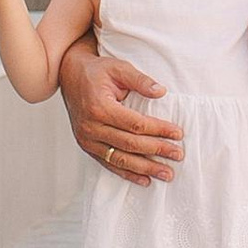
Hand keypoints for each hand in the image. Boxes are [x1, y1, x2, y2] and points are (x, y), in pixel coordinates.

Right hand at [63, 45, 184, 185]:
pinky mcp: (86, 146)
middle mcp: (91, 127)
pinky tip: (144, 179)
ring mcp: (87, 140)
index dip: (158, 130)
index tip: (177, 133)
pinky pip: (109, 164)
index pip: (135, 124)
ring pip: (120, 159)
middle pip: (130, 144)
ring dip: (145, 168)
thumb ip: (140, 80)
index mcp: (100, 107)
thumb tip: (161, 92)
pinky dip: (127, 174)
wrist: (69, 75)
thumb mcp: (119, 67)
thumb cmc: (95, 71)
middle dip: (157, 150)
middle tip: (178, 154)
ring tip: (166, 173)